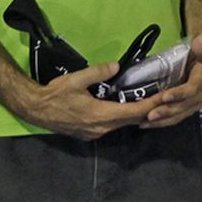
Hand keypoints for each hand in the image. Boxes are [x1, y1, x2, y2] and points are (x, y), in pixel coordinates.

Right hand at [15, 61, 158, 140]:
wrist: (36, 110)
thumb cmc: (55, 94)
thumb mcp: (76, 79)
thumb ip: (98, 72)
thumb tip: (116, 66)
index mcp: (100, 115)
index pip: (134, 112)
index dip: (151, 104)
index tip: (165, 97)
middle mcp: (101, 128)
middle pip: (131, 120)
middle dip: (148, 109)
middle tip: (163, 98)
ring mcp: (95, 133)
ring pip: (121, 124)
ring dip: (134, 114)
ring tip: (148, 102)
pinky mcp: (89, 134)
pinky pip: (111, 126)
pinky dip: (122, 118)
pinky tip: (125, 108)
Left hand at [142, 35, 201, 128]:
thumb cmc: (198, 56)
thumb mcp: (201, 49)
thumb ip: (200, 47)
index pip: (191, 90)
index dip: (178, 94)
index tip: (164, 97)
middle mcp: (199, 96)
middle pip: (182, 107)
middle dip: (166, 111)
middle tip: (150, 115)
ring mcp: (192, 105)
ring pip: (178, 115)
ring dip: (162, 120)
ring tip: (145, 122)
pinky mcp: (186, 110)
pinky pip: (174, 118)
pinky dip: (162, 122)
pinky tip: (147, 124)